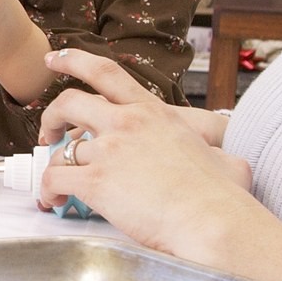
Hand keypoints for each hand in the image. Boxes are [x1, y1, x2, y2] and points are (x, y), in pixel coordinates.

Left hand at [36, 49, 281, 280]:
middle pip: (69, 102)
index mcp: (153, 112)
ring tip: (56, 186)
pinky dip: (47, 191)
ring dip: (52, 165)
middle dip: (51, 116)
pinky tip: (53, 202)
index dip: (73, 60)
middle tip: (49, 133)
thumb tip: (234, 163)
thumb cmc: (223, 197)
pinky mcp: (95, 181)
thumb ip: (216, 153)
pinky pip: (55, 180)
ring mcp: (109, 151)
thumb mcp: (225, 158)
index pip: (105, 72)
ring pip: (60, 149)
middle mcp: (126, 123)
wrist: (211, 221)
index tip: (53, 59)